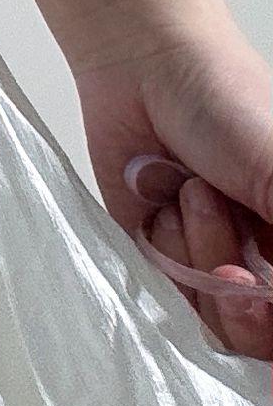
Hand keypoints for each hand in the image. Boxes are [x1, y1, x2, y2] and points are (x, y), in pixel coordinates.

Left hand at [74, 15, 272, 362]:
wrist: (145, 68)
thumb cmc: (229, 103)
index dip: (272, 317)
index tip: (257, 287)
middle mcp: (267, 261)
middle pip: (259, 337)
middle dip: (241, 300)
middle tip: (231, 264)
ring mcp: (216, 263)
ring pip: (214, 320)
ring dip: (199, 255)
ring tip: (195, 194)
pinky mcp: (163, 259)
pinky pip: (165, 297)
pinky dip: (164, 252)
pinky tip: (164, 202)